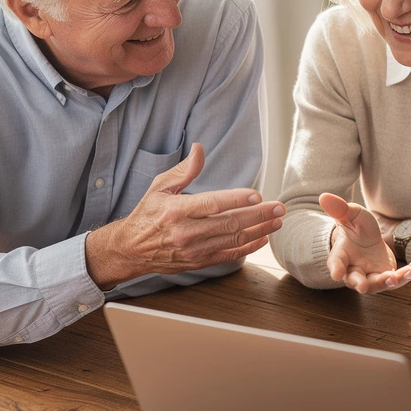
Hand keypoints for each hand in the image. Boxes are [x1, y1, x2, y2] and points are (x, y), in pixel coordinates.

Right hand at [85, 143, 284, 289]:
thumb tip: (200, 148)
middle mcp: (186, 232)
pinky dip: (248, 247)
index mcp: (176, 210)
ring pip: (233, 240)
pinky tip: (263, 238)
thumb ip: (184, 170)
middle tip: (279, 207)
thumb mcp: (160, 186)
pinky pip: (228, 255)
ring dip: (259, 230)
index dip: (236, 199)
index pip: (212, 204)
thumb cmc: (148, 214)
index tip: (257, 194)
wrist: (131, 249)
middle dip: (259, 215)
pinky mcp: (199, 262)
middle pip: (229, 223)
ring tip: (277, 221)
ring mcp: (194, 250)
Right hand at [320, 193, 410, 293]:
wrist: (365, 238)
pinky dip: (409, 272)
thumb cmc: (354, 226)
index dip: (335, 268)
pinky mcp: (387, 275)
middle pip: (356, 280)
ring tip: (407, 273)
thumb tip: (324, 197)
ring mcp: (371, 275)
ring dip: (392, 281)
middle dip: (360, 283)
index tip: (336, 274)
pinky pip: (398, 278)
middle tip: (363, 286)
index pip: (336, 262)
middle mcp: (355, 269)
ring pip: (379, 283)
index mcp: (342, 255)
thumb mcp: (350, 215)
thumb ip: (340, 209)